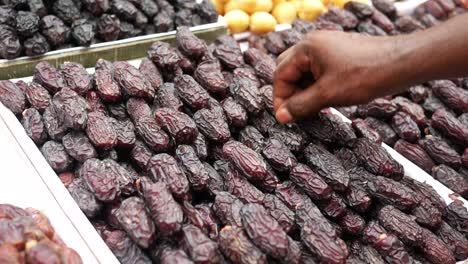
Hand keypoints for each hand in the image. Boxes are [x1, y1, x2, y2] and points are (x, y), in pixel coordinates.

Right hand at [273, 30, 402, 122]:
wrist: (402, 63)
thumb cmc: (366, 75)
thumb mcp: (328, 95)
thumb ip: (300, 106)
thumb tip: (281, 116)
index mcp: (307, 47)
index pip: (281, 74)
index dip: (280, 98)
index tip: (284, 117)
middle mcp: (314, 43)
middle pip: (289, 69)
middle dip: (290, 92)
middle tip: (295, 112)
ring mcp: (328, 46)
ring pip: (304, 71)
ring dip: (304, 90)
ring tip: (312, 108)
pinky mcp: (340, 53)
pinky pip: (319, 70)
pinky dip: (317, 85)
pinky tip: (325, 99)